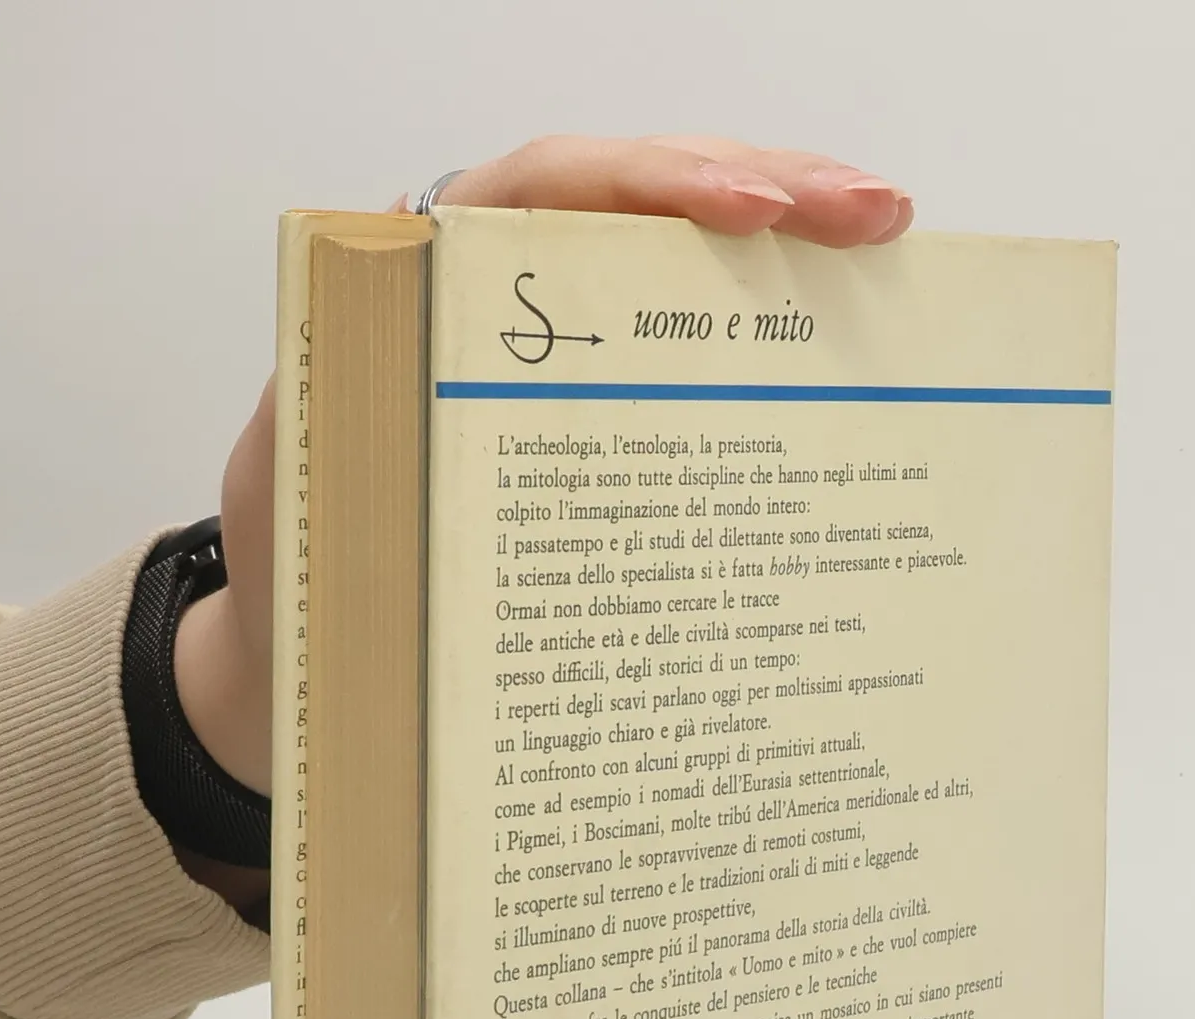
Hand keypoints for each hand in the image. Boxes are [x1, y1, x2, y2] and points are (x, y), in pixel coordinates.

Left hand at [172, 136, 914, 817]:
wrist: (317, 656)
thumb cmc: (309, 571)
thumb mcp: (309, 483)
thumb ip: (352, 403)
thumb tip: (422, 342)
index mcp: (427, 283)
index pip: (551, 189)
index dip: (654, 187)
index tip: (753, 212)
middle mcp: (504, 294)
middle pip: (646, 203)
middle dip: (770, 192)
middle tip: (876, 212)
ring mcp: (565, 353)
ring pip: (685, 269)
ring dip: (791, 255)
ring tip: (886, 242)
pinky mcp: (606, 415)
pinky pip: (694, 355)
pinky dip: (771, 341)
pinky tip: (845, 338)